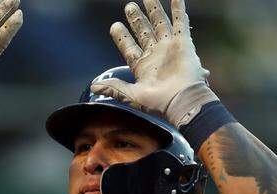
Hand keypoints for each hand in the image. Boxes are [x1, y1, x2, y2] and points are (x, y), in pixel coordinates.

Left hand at [91, 0, 216, 126]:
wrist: (181, 101)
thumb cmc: (157, 102)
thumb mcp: (130, 95)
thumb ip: (113, 88)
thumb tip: (93, 87)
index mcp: (142, 67)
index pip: (129, 47)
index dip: (122, 37)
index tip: (114, 26)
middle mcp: (155, 55)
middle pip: (144, 32)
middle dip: (136, 19)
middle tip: (129, 6)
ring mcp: (169, 48)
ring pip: (160, 24)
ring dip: (154, 10)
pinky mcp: (183, 44)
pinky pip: (181, 23)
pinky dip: (179, 9)